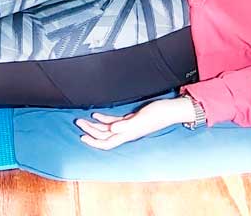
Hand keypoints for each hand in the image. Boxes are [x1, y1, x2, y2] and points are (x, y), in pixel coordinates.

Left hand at [75, 98, 192, 150]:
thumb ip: (127, 125)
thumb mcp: (142, 118)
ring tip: (83, 119)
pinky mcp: (131, 119)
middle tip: (78, 122)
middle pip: (104, 136)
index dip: (94, 142)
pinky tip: (96, 114)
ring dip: (95, 125)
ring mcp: (128, 126)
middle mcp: (126, 132)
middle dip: (90, 131)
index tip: (82, 137)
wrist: (171, 109)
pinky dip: (104, 119)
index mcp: (128, 134)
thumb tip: (112, 130)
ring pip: (107, 129)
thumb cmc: (159, 114)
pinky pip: (114, 121)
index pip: (107, 142)